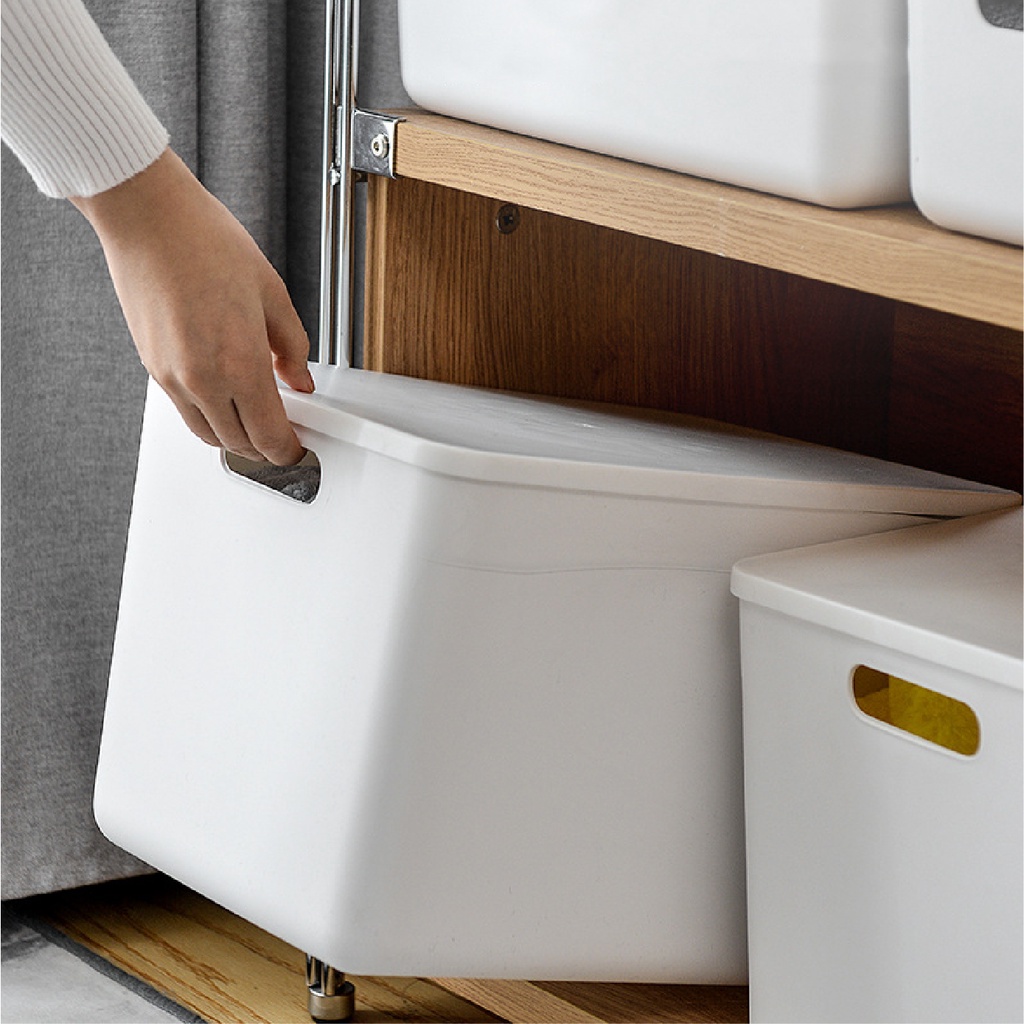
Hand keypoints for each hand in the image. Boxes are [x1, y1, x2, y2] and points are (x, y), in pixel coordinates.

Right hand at [71, 148, 312, 464]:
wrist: (148, 218)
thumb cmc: (206, 242)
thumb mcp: (272, 293)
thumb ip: (293, 347)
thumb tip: (300, 380)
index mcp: (241, 362)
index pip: (269, 436)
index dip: (289, 451)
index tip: (299, 448)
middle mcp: (203, 379)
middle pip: (240, 444)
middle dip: (266, 449)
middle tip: (286, 436)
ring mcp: (172, 377)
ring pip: (210, 435)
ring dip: (237, 439)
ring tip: (258, 420)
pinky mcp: (153, 368)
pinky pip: (187, 412)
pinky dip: (211, 418)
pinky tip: (229, 399)